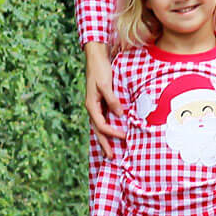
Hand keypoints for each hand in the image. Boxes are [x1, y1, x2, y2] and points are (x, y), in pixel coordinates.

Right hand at [83, 42, 124, 157]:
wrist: (96, 59)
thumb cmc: (100, 70)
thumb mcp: (106, 85)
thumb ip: (112, 100)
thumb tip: (120, 114)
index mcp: (91, 106)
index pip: (102, 125)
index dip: (112, 133)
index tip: (124, 137)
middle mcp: (92, 108)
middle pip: (97, 131)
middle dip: (104, 144)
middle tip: (111, 157)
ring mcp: (95, 107)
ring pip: (99, 127)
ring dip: (104, 140)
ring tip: (110, 152)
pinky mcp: (100, 103)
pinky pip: (103, 120)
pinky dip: (107, 129)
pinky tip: (112, 134)